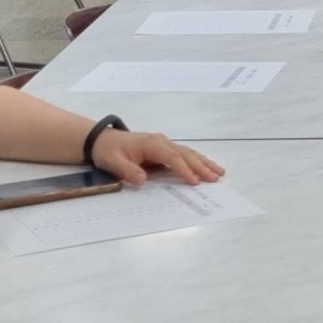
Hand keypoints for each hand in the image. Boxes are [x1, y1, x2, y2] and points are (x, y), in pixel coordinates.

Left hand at [87, 129, 224, 186]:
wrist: (102, 140)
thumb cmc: (109, 151)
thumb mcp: (112, 162)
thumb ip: (127, 170)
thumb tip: (142, 180)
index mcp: (150, 144)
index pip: (171, 157)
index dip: (183, 169)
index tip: (194, 181)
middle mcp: (161, 142)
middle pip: (185, 153)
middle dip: (201, 166)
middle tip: (215, 177)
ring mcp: (164, 144)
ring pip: (188, 153)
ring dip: (204, 162)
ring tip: (219, 172)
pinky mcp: (164, 149)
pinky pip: (183, 155)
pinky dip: (197, 161)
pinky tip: (207, 166)